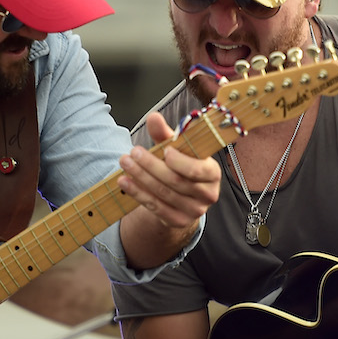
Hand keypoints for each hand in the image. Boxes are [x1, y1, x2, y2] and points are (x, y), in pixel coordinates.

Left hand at [117, 112, 219, 227]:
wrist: (180, 196)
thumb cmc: (179, 166)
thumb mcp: (175, 148)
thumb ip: (165, 134)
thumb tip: (153, 117)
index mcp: (212, 173)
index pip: (198, 170)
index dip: (180, 161)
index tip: (164, 150)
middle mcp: (208, 194)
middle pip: (176, 181)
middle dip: (151, 166)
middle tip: (133, 153)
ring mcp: (194, 211)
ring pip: (164, 193)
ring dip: (141, 178)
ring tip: (125, 164)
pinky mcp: (179, 221)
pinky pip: (156, 207)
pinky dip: (138, 193)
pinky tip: (124, 181)